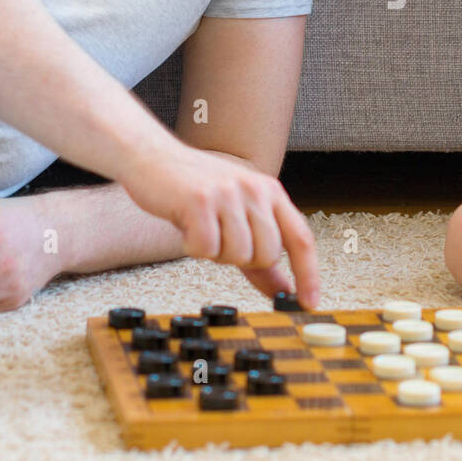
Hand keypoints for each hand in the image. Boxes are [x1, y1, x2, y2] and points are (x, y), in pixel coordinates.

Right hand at [121, 140, 319, 309]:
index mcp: (269, 191)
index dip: (308, 274)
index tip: (309, 302)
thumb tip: (285, 291)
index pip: (300, 237)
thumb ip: (261, 253)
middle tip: (221, 238)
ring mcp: (228, 193)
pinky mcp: (199, 200)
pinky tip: (186, 225)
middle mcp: (254, 189)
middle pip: (267, 255)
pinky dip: (193, 246)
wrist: (152, 157)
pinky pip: (206, 249)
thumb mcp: (236, 215)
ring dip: (215, 252)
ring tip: (203, 227)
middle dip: (243, 260)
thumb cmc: (195, 189)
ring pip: (238, 256)